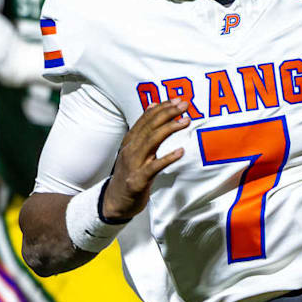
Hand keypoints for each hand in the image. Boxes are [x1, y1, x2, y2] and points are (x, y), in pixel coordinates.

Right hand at [102, 99, 188, 219]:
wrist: (115, 201)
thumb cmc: (129, 174)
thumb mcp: (134, 149)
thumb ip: (143, 130)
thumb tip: (152, 106)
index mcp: (130, 141)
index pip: (146, 119)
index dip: (162, 108)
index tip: (177, 100)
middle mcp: (130, 149)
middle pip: (150, 126)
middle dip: (168, 113)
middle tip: (184, 105)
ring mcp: (134, 164)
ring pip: (151, 141)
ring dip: (169, 129)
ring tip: (186, 121)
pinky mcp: (138, 180)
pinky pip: (154, 167)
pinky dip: (167, 158)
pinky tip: (181, 152)